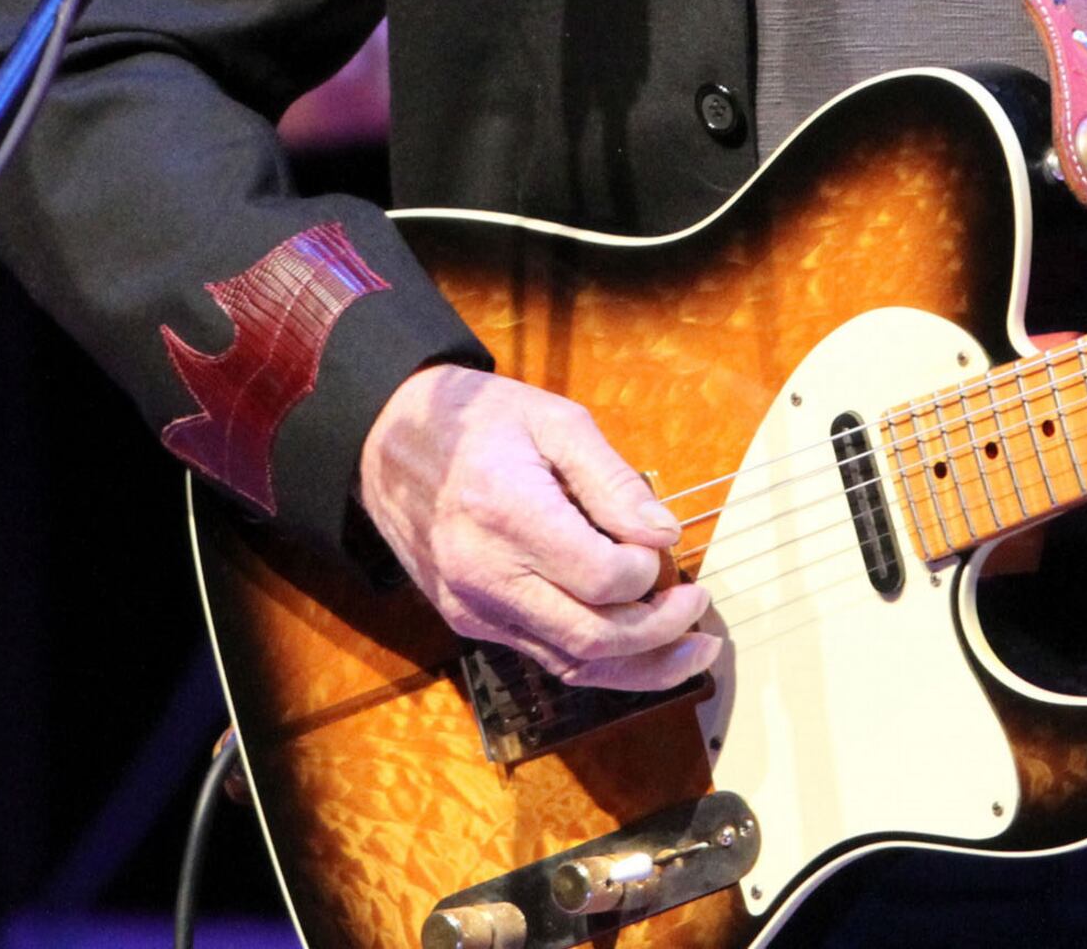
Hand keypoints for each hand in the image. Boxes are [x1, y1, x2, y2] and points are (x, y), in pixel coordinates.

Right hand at [359, 365, 720, 691]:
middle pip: (593, 637)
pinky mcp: (467, 621)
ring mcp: (473, 607)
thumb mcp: (553, 421)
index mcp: (508, 514)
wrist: (386, 440)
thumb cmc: (475, 419)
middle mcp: (486, 575)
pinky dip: (596, 661)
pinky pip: (543, 657)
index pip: (602, 578)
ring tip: (691, 651)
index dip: (649, 573)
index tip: (664, 546)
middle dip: (661, 633)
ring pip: (570, 664)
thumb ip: (612, 480)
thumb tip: (664, 534)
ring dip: (640, 667)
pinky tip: (636, 650)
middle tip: (700, 609)